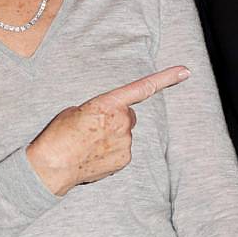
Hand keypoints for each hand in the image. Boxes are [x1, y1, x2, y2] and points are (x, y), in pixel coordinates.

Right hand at [26, 66, 189, 195]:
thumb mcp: (77, 110)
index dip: (166, 78)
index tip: (185, 71)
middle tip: (94, 129)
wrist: (52, 166)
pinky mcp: (124, 159)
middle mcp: (121, 121)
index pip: (141, 87)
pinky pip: (122, 151)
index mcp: (108, 104)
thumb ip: (101, 109)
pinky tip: (93, 155)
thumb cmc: (59, 134)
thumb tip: (109, 119)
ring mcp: (125, 142)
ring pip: (125, 135)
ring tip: (89, 144)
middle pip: (128, 116)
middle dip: (117, 120)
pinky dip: (111, 152)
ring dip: (112, 138)